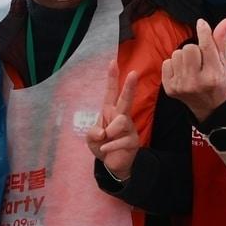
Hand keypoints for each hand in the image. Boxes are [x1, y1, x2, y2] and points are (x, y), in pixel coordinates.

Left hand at [86, 61, 141, 181]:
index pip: (111, 92)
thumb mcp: (91, 138)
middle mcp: (121, 116)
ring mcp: (129, 128)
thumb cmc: (102, 145)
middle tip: (134, 73)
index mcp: (110, 111)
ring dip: (109, 132)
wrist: (112, 163)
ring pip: (121, 122)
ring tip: (105, 140)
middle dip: (129, 87)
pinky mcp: (133, 140)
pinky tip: (107, 151)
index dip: (112, 78)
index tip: (112, 62)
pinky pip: (120, 140)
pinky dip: (109, 147)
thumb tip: (103, 132)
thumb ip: (93, 132)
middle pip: (125, 99)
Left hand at [161, 18, 225, 120]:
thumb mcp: (224, 63)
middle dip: (194, 49)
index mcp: (213, 75)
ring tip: (191, 67)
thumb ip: (222, 41)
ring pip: (176, 54)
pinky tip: (182, 73)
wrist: (210, 108)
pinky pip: (166, 63)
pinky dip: (174, 65)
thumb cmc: (219, 82)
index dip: (203, 31)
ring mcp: (181, 86)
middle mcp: (196, 81)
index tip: (201, 23)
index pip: (206, 46)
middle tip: (200, 60)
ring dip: (183, 57)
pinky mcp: (169, 89)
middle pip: (188, 48)